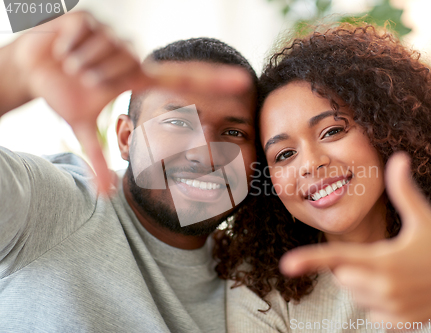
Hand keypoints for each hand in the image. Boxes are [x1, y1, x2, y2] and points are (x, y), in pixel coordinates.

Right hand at [11, 11, 250, 192]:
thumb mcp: (80, 127)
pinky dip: (66, 48)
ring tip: (71, 66)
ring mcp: (114, 34)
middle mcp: (133, 56)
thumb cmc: (65, 93)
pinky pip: (83, 36)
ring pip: (104, 53)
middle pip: (131, 65)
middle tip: (81, 81)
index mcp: (138, 79)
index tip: (244, 83)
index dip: (214, 82)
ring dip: (80, 65)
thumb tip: (106, 196)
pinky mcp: (91, 18)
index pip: (184, 80)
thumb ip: (97, 160)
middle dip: (101, 78)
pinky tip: (63, 49)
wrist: (32, 67)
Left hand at [280, 152, 430, 323]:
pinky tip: (402, 290)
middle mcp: (386, 287)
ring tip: (395, 273)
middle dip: (354, 266)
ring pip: (355, 295)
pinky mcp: (400, 324)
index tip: (286, 265)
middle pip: (344, 277)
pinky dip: (378, 301)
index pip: (339, 259)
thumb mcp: (423, 216)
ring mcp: (393, 308)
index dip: (311, 260)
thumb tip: (398, 157)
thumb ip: (403, 190)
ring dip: (366, 284)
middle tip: (383, 257)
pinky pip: (371, 312)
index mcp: (385, 259)